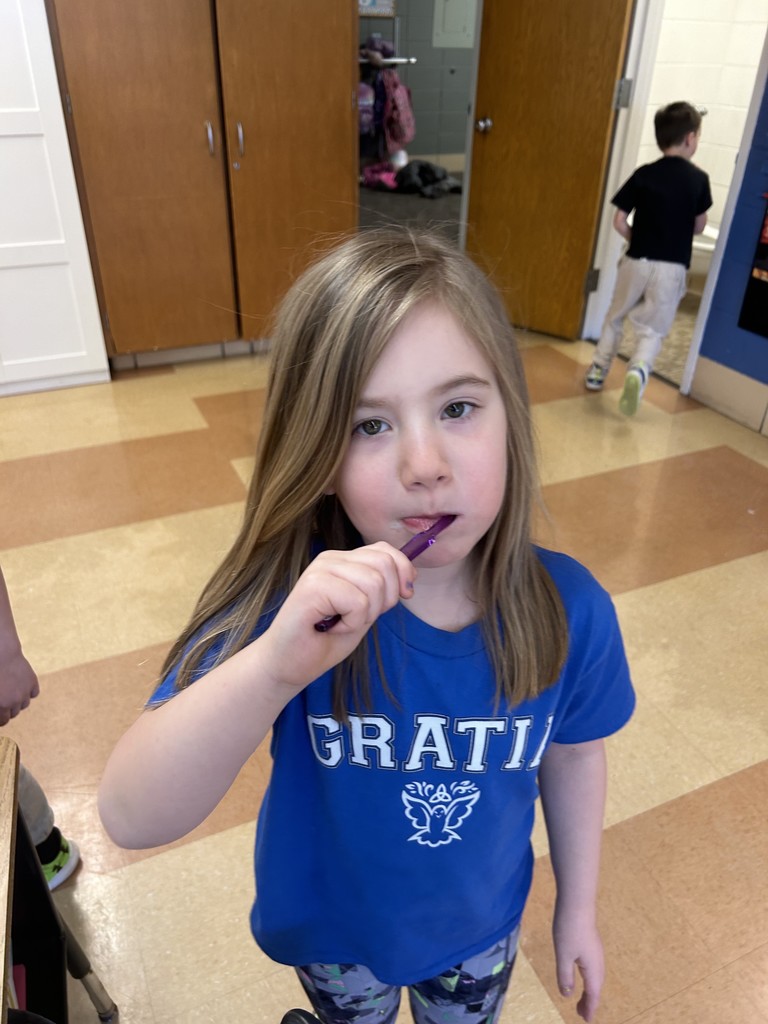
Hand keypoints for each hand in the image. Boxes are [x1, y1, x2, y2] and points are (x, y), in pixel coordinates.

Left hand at [0, 649, 39, 725]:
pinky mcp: (32, 682)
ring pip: (24, 705)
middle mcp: (15, 701)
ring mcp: (25, 692)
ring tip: (10, 691)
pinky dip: (28, 692)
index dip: (0, 717)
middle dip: (7, 709)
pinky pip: (33, 694)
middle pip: (13, 714)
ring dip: (18, 701)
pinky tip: (20, 685)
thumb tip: (0, 709)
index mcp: (1, 705)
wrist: (1, 653)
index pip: (3, 722)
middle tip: (2, 699)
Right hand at [259, 542, 415, 691]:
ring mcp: (319, 570)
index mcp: (341, 560)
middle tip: (360, 618)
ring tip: (341, 623)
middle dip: (385, 598)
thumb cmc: (324, 640)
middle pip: (384, 563)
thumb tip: (409, 576)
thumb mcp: (364, 610)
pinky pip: (358, 601)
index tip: (403, 596)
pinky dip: (352, 622)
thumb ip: (382, 589)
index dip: (402, 572)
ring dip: (365, 614)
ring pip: (374, 583)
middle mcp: (329, 559)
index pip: (385, 551)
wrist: (288, 664)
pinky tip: (332, 628)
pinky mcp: (312, 587)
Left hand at [553, 909, 604, 1021]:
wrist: (577, 902)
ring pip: (595, 977)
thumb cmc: (569, 930)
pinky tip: (580, 974)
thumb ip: (565, 976)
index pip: (593, 994)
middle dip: (589, 1002)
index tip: (585, 1020)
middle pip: (596, 987)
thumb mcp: (563, 955)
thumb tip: (567, 994)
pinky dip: (588, 979)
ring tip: (580, 999)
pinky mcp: (591, 943)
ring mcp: (596, 951)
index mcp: (593, 969)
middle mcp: (598, 962)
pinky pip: (592, 968)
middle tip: (580, 1013)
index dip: (589, 1008)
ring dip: (589, 991)